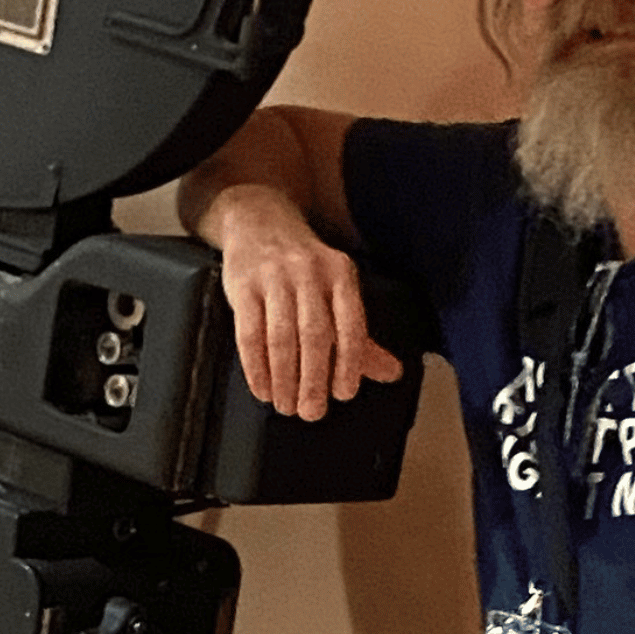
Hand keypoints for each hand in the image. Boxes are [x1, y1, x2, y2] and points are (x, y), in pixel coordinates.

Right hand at [196, 186, 405, 421]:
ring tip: (286, 406)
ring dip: (284, 379)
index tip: (343, 394)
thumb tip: (392, 373)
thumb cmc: (304, 267)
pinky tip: (263, 389)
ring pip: (281, 338)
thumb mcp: (337, 290)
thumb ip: (360, 335)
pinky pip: (250, 334)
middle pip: (314, 335)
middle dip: (313, 380)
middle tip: (311, 411)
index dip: (349, 364)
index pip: (350, 326)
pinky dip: (256, 367)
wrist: (259, 221)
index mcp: (341, 274)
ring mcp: (273, 278)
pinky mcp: (243, 285)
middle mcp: (309, 273)